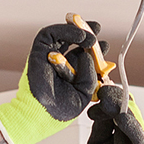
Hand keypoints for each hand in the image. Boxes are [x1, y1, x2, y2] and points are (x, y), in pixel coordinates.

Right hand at [0, 21, 100, 143]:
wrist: (41, 114)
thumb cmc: (60, 110)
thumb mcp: (84, 93)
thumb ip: (90, 75)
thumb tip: (88, 56)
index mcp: (69, 73)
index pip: (82, 55)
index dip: (93, 48)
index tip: (105, 45)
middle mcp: (59, 63)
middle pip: (73, 42)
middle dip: (86, 33)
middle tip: (97, 29)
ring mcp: (48, 56)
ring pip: (63, 34)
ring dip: (78, 31)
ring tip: (91, 37)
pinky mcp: (39, 50)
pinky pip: (52, 34)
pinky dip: (67, 31)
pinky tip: (80, 37)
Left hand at [82, 84, 143, 143]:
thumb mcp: (96, 140)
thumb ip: (101, 123)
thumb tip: (100, 103)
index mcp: (122, 126)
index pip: (119, 103)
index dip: (109, 93)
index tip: (95, 86)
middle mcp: (133, 131)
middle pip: (128, 106)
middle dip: (113, 96)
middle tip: (99, 90)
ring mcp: (139, 141)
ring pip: (134, 117)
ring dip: (120, 106)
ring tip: (106, 98)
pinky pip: (139, 137)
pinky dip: (131, 126)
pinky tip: (121, 118)